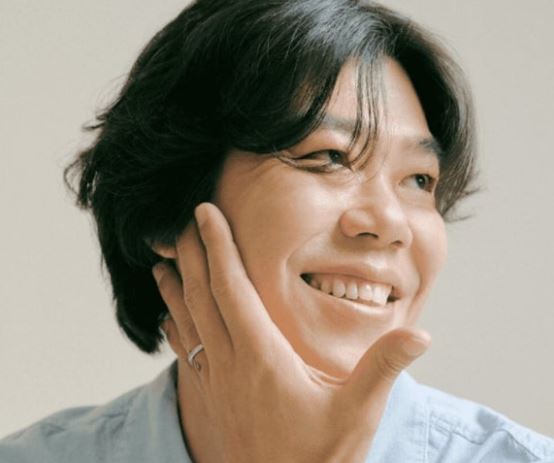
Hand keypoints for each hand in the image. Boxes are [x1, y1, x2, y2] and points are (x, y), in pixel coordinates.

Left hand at [153, 202, 430, 462]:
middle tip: (179, 223)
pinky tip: (167, 316)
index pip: (233, 287)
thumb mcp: (358, 413)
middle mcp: (230, 364)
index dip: (218, 246)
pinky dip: (173, 325)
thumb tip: (421, 336)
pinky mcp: (210, 400)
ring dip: (174, 288)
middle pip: (202, 296)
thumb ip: (384, 368)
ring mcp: (215, 383)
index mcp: (263, 356)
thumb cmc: (321, 459)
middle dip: (191, 255)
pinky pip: (184, 352)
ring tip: (161, 261)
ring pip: (186, 322)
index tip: (205, 214)